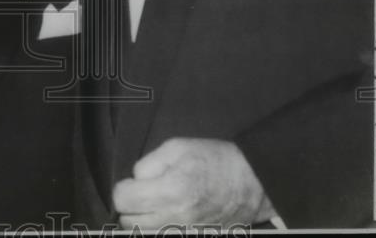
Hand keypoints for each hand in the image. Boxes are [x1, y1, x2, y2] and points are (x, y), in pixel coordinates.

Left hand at [113, 137, 275, 228]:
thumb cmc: (215, 160)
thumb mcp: (178, 147)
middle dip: (131, 205)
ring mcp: (184, 233)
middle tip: (144, 191)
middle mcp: (174, 218)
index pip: (123, 199)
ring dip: (143, 219)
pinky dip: (159, 227)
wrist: (252, 184)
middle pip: (128, 222)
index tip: (133, 182)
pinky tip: (169, 212)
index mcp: (170, 190)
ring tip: (157, 202)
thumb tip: (135, 180)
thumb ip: (149, 163)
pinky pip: (162, 236)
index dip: (124, 187)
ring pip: (144, 234)